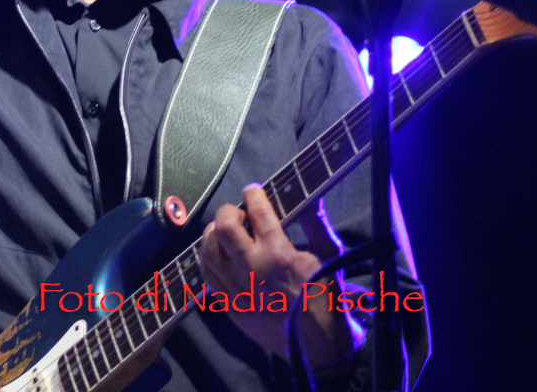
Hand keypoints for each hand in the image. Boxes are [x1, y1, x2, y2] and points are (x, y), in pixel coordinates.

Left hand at [198, 185, 363, 372]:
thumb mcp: (328, 255)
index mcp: (279, 254)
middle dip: (229, 211)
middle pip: (223, 226)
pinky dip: (210, 259)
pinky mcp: (230, 308)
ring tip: (228, 232)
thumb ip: (315, 223)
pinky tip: (221, 255)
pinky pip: (207, 277)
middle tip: (240, 212)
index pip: (257, 211)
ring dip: (215, 234)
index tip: (253, 190)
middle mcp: (253, 270)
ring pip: (208, 250)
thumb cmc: (327, 297)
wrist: (318, 346)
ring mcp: (237, 291)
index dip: (253, 194)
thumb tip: (311, 196)